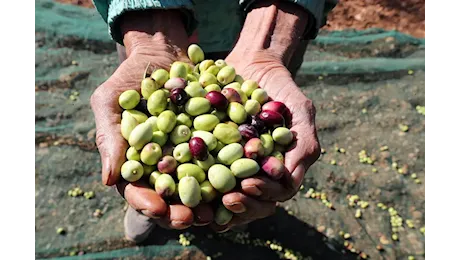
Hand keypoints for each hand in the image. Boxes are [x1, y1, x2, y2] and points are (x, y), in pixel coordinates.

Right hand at [90, 10, 213, 228]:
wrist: (163, 53)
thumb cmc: (129, 79)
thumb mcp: (110, 102)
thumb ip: (109, 138)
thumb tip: (108, 181)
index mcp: (137, 161)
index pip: (138, 190)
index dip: (147, 202)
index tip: (158, 209)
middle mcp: (165, 163)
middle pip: (171, 195)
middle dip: (180, 210)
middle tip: (192, 218)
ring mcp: (191, 153)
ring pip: (199, 184)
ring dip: (207, 200)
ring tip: (218, 210)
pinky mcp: (213, 140)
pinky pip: (222, 159)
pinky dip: (230, 171)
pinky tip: (239, 181)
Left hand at [211, 52, 320, 230]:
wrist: (253, 64)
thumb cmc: (281, 88)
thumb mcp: (300, 111)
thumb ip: (303, 143)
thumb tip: (287, 180)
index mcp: (278, 168)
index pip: (276, 193)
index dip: (263, 194)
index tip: (248, 185)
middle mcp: (256, 172)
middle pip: (252, 201)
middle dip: (242, 204)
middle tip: (228, 199)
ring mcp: (233, 165)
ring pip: (229, 195)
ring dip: (218, 203)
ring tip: (206, 203)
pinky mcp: (211, 154)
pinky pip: (203, 175)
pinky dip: (196, 186)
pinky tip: (184, 188)